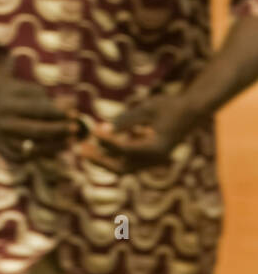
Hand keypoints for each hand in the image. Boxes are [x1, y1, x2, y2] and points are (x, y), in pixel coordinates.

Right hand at [0, 78, 79, 161]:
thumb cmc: (19, 95)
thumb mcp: (31, 91)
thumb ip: (48, 101)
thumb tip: (70, 109)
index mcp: (8, 105)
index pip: (38, 111)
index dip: (58, 113)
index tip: (75, 114)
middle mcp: (4, 125)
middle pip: (36, 130)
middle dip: (58, 130)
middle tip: (75, 128)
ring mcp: (5, 140)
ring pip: (34, 147)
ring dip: (56, 145)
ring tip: (72, 141)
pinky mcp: (8, 152)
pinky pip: (31, 156)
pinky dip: (46, 153)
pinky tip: (59, 147)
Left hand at [77, 96, 197, 173]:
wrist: (192, 111)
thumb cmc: (171, 106)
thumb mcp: (148, 108)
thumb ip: (127, 120)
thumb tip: (104, 130)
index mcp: (156, 148)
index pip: (125, 150)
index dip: (106, 142)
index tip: (93, 131)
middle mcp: (155, 159)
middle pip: (122, 167)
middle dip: (100, 160)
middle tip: (80, 149)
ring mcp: (153, 160)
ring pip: (124, 166)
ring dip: (104, 159)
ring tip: (85, 148)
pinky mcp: (150, 156)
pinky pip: (128, 160)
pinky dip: (114, 154)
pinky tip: (100, 143)